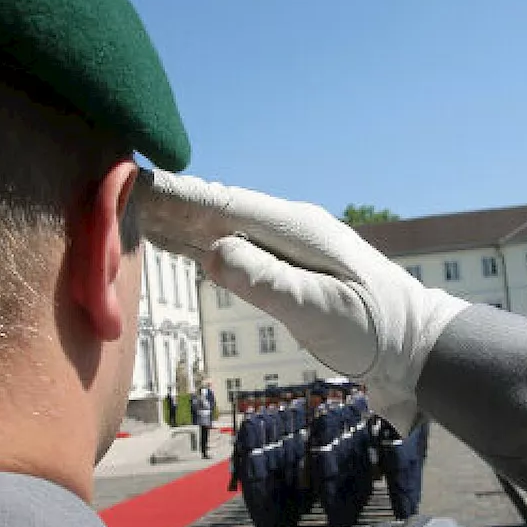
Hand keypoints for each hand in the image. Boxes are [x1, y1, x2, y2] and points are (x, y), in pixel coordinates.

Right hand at [137, 169, 470, 428]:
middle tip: (110, 188)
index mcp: (295, 229)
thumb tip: (213, 253)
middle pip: (214, 210)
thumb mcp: (321, 312)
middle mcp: (287, 229)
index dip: (175, 194)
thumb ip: (268, 282)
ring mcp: (286, 247)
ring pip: (219, 226)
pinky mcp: (286, 269)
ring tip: (128, 208)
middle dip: (165, 201)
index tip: (131, 180)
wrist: (416, 346)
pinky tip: (173, 240)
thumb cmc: (375, 330)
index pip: (222, 204)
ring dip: (175, 219)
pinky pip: (233, 249)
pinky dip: (197, 242)